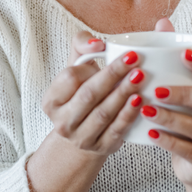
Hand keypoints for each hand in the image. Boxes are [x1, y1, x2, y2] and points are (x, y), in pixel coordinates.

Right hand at [39, 30, 145, 158]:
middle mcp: (62, 122)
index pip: (69, 78)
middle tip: (134, 60)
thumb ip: (81, 45)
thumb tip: (98, 43)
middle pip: (88, 95)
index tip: (107, 50)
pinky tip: (140, 100)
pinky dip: (129, 114)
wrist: (85, 133)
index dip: (89, 65)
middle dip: (112, 75)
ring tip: (140, 76)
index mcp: (51, 101)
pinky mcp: (101, 148)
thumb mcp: (75, 68)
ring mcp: (81, 138)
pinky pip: (116, 130)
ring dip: (123, 93)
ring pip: (103, 113)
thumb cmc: (82, 93)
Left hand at [144, 42, 191, 185]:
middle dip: (187, 93)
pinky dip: (170, 142)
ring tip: (147, 111)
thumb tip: (162, 22)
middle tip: (158, 90)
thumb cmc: (189, 119)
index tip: (183, 54)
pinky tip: (150, 135)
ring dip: (172, 119)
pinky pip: (191, 151)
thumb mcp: (185, 92)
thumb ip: (175, 60)